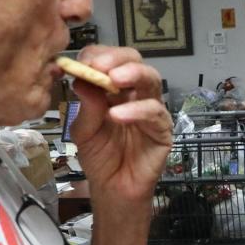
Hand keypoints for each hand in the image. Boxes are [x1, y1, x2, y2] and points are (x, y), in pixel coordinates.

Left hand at [68, 45, 172, 202]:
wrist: (112, 188)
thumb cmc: (100, 157)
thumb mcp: (83, 130)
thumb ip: (85, 106)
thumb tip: (81, 79)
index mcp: (114, 89)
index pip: (110, 60)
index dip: (98, 55)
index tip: (81, 61)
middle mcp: (135, 94)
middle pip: (135, 61)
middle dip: (117, 58)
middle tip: (99, 65)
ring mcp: (151, 109)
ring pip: (151, 79)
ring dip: (132, 74)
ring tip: (113, 80)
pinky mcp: (163, 129)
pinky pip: (154, 113)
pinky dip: (136, 110)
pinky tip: (117, 116)